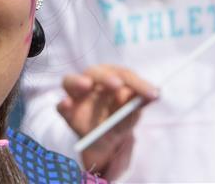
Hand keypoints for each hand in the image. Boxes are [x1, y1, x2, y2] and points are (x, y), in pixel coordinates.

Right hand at [56, 64, 157, 178]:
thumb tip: (153, 95)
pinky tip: (67, 104)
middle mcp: (92, 81)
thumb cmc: (119, 120)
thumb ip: (137, 105)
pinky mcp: (67, 111)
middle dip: (106, 77)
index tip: (153, 95)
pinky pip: (61, 106)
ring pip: (70, 81)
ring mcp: (76, 95)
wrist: (105, 142)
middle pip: (95, 72)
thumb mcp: (131, 115)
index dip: (138, 84)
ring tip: (87, 85)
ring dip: (78, 81)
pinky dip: (63, 104)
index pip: (124, 74)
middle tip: (117, 85)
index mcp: (111, 77)